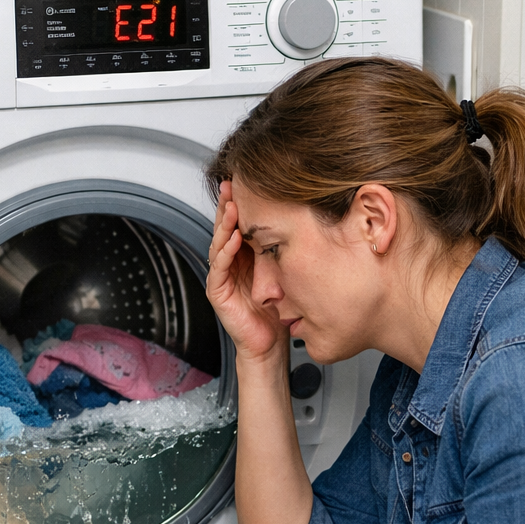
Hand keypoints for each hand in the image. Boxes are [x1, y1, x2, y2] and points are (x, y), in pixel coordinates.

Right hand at [206, 180, 287, 362]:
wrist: (270, 343)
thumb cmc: (280, 310)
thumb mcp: (287, 268)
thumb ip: (286, 246)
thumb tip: (306, 218)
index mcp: (246, 254)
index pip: (240, 222)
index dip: (242, 202)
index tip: (247, 180)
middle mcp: (232, 262)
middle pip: (226, 227)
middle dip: (228, 205)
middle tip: (232, 183)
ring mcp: (223, 276)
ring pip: (220, 243)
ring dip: (225, 224)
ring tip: (232, 206)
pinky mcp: (218, 291)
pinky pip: (219, 267)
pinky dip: (226, 251)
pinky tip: (233, 237)